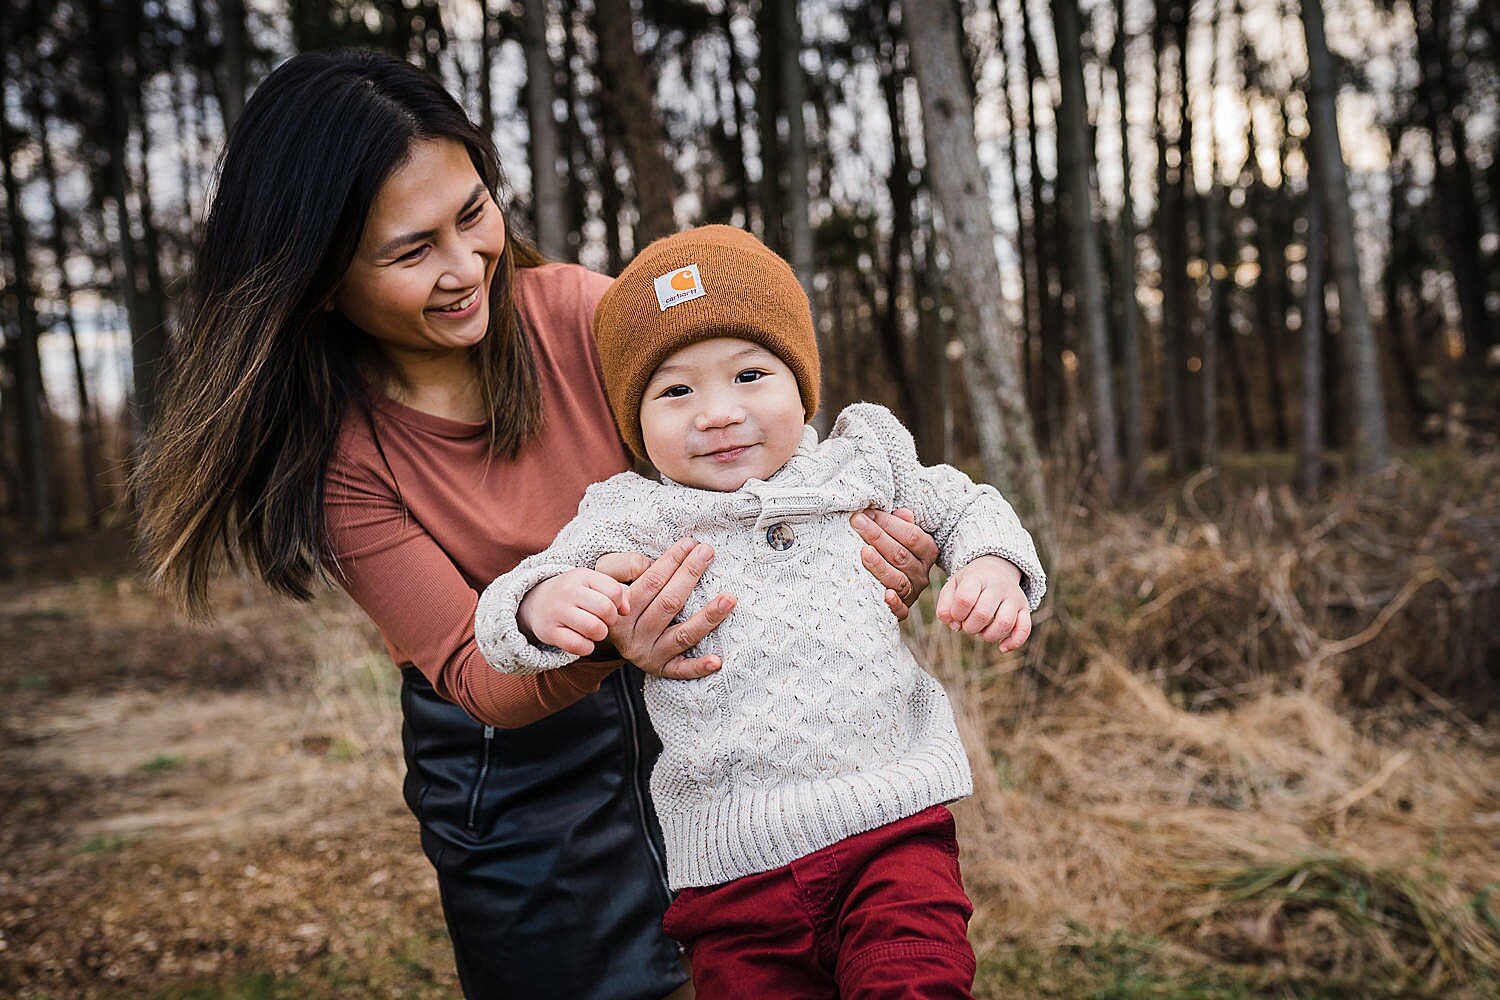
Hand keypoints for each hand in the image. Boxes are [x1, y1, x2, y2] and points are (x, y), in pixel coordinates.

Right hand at [517, 569, 631, 656]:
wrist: (536, 603)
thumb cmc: (574, 595)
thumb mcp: (593, 584)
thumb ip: (618, 591)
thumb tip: (627, 610)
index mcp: (582, 575)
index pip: (615, 591)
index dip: (619, 604)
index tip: (612, 608)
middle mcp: (568, 591)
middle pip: (606, 610)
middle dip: (610, 620)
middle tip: (603, 621)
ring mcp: (557, 611)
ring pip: (594, 628)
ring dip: (600, 634)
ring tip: (593, 631)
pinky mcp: (549, 632)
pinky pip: (579, 646)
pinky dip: (586, 647)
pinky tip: (582, 641)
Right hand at [594, 538, 733, 679]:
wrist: (602, 635)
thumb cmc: (617, 599)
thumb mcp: (609, 579)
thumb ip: (626, 567)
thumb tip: (652, 561)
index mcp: (620, 610)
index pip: (649, 582)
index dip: (670, 561)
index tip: (689, 543)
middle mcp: (632, 636)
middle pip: (668, 604)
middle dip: (690, 575)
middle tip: (708, 552)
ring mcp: (648, 655)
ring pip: (682, 634)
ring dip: (708, 616)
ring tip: (729, 598)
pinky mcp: (662, 670)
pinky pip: (682, 670)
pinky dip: (699, 666)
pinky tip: (718, 660)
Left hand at [849, 508, 937, 620]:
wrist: (889, 584)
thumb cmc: (893, 551)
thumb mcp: (901, 536)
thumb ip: (902, 523)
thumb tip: (903, 512)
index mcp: (927, 552)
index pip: (912, 535)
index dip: (890, 523)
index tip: (868, 513)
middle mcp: (922, 573)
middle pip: (901, 555)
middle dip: (877, 536)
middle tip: (857, 522)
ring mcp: (912, 592)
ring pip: (897, 579)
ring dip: (880, 565)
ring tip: (864, 551)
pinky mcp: (902, 611)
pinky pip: (900, 610)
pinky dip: (894, 603)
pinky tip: (885, 594)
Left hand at [935, 555, 1031, 651]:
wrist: (995, 568)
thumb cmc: (968, 584)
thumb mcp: (951, 587)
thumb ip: (945, 607)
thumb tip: (955, 626)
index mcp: (977, 577)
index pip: (965, 599)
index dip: (956, 614)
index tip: (956, 615)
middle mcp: (998, 586)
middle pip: (983, 614)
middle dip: (970, 627)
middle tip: (967, 624)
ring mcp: (1013, 597)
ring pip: (1004, 623)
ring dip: (988, 636)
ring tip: (981, 632)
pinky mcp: (1024, 608)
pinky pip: (1025, 629)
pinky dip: (1014, 642)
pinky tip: (1002, 648)